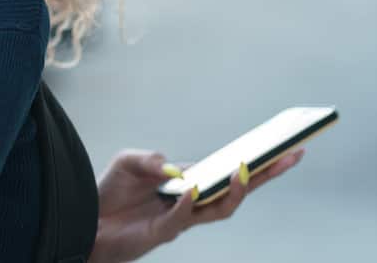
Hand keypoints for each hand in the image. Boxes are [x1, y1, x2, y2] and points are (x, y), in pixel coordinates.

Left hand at [87, 147, 304, 262]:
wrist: (84, 221)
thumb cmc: (108, 192)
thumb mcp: (127, 162)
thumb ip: (150, 159)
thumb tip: (174, 167)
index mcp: (188, 182)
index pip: (226, 170)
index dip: (252, 159)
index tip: (280, 143)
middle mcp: (191, 202)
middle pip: (237, 189)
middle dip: (266, 173)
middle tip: (292, 155)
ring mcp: (180, 218)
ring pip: (220, 209)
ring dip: (235, 192)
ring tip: (244, 171)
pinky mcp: (162, 232)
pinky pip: (182, 219)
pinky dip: (189, 204)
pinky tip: (193, 189)